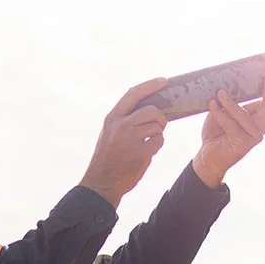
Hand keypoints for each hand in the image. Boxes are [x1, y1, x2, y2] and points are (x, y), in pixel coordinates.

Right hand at [80, 78, 169, 207]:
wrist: (101, 183)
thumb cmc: (108, 158)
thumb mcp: (109, 133)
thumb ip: (124, 120)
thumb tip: (150, 110)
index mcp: (112, 118)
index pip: (133, 94)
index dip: (150, 85)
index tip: (163, 80)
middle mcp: (120, 125)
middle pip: (151, 110)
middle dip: (160, 117)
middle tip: (159, 125)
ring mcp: (130, 138)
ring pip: (157, 127)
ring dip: (157, 135)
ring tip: (146, 143)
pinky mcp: (140, 152)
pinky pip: (158, 141)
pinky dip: (157, 145)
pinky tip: (147, 152)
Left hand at [192, 71, 264, 187]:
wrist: (208, 155)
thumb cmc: (217, 131)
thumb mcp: (225, 111)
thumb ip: (233, 101)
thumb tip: (231, 86)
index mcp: (259, 117)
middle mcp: (259, 127)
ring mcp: (253, 137)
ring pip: (244, 115)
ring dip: (230, 103)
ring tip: (220, 93)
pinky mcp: (242, 144)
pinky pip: (231, 125)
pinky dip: (220, 114)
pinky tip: (212, 104)